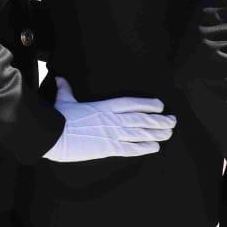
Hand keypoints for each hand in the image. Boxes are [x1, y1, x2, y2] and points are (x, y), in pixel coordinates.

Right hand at [41, 77, 175, 162]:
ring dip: (157, 133)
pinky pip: (131, 149)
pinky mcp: (108, 148)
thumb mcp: (63, 100)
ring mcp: (112, 134)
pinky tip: (155, 147)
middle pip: (141, 119)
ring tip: (169, 133)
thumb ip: (66, 89)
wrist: (53, 136)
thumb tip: (59, 78)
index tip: (160, 105)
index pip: (131, 103)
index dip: (148, 104)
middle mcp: (112, 119)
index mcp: (103, 106)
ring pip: (140, 133)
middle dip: (159, 120)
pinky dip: (144, 148)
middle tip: (173, 120)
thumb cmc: (58, 117)